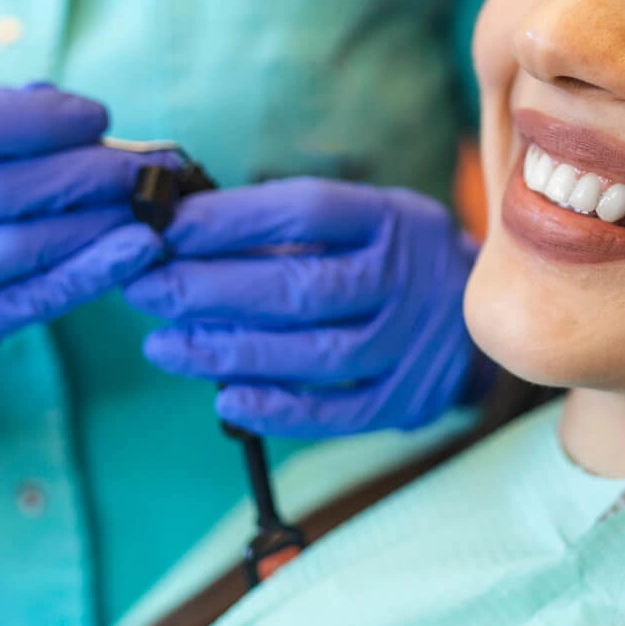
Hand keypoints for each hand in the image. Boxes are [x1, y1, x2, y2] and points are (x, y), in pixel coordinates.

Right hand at [0, 85, 169, 448]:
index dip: (34, 119)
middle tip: (146, 165)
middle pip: (1, 190)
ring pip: (21, 247)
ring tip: (150, 203)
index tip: (98, 118)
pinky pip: (38, 297)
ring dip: (98, 221)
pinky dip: (94, 271)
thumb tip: (74, 113)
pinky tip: (140, 249)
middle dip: (87, 171)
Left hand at [120, 178, 489, 437]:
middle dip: (211, 288)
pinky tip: (226, 401)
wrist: (481, 313)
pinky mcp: (405, 398)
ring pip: (317, 354)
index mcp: (389, 218)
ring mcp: (408, 343)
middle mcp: (404, 278)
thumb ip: (283, 226)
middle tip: (143, 288)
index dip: (231, 219)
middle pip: (303, 286)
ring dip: (231, 352)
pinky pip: (339, 414)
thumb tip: (180, 230)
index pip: (306, 211)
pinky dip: (280, 411)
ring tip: (164, 345)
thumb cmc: (386, 256)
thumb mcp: (359, 218)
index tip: (165, 227)